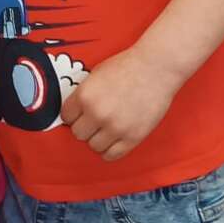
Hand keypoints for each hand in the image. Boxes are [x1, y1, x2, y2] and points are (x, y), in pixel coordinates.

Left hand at [60, 47, 179, 161]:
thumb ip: (84, 95)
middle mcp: (97, 114)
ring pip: (94, 146)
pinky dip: (111, 150)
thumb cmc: (128, 67)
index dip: (74, 115)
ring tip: (108, 128)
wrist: (157, 67)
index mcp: (85, 96)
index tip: (82, 114)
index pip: (66, 117)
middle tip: (96, 121)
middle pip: (78, 134)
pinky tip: (115, 140)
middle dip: (86, 127)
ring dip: (99, 139)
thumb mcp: (96, 76)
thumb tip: (76, 113)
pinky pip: (112, 155)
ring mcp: (115, 127)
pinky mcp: (132, 137)